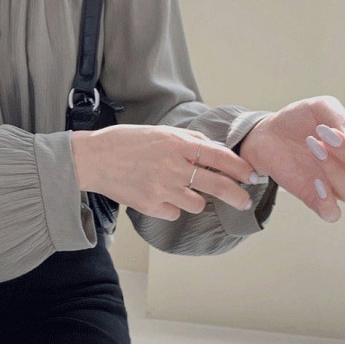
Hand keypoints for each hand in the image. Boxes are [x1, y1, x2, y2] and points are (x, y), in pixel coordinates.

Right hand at [71, 125, 259, 220]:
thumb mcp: (160, 131)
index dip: (240, 168)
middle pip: (219, 186)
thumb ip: (188, 140)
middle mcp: (174, 167)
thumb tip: (212, 149)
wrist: (93, 159)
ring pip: (198, 204)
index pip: (220, 157)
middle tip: (244, 201)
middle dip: (237, 195)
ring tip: (180, 191)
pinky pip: (174, 212)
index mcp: (178, 145)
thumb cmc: (125, 142)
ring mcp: (163, 189)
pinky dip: (171, 207)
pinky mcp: (151, 206)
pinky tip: (158, 196)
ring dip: (196, 200)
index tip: (250, 175)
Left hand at [238, 96, 344, 221]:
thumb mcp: (319, 107)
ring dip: (336, 172)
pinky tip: (315, 182)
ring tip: (314, 149)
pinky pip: (332, 213)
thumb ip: (339, 117)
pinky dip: (328, 203)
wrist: (267, 133)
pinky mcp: (313, 197)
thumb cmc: (298, 120)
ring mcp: (334, 185)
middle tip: (328, 138)